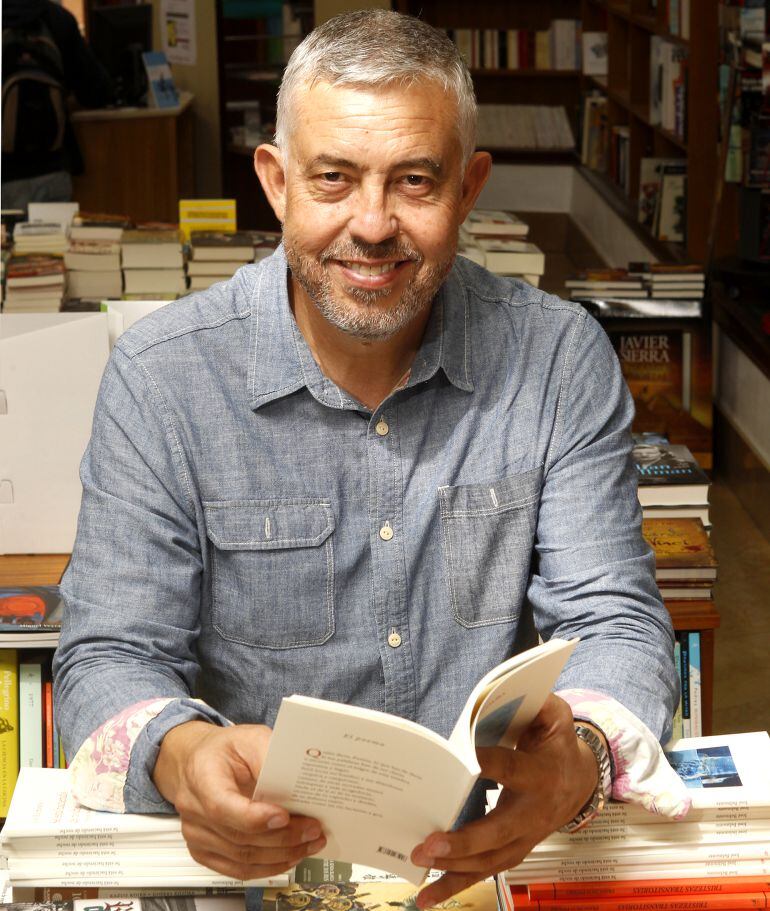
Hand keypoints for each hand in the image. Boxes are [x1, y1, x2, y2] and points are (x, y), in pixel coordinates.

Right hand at [152, 721, 325, 880]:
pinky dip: (267, 867)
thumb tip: (295, 780)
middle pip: (239, 837)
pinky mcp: (204, 851)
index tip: (285, 816)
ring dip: (281, 855)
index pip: (222, 807)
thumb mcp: (249, 738)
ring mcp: (196, 835)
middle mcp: (194, 810)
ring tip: (309, 843)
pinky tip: (289, 856)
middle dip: (283, 837)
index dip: (255, 818)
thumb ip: (269, 756)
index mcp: (201, 776)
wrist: (197, 761)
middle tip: (313, 830)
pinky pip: (237, 870)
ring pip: (242, 859)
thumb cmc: (224, 750)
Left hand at [410, 695, 599, 907]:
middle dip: (463, 842)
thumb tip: (516, 690)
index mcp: (539, 773)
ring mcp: (524, 837)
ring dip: (453, 868)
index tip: (460, 760)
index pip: (509, 768)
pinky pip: (484, 873)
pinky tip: (426, 898)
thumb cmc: (555, 743)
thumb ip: (539, 704)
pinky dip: (455, 887)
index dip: (486, 763)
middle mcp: (532, 812)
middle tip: (427, 844)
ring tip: (419, 866)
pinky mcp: (513, 851)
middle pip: (498, 832)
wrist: (579, 780)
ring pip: (489, 861)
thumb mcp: (555, 716)